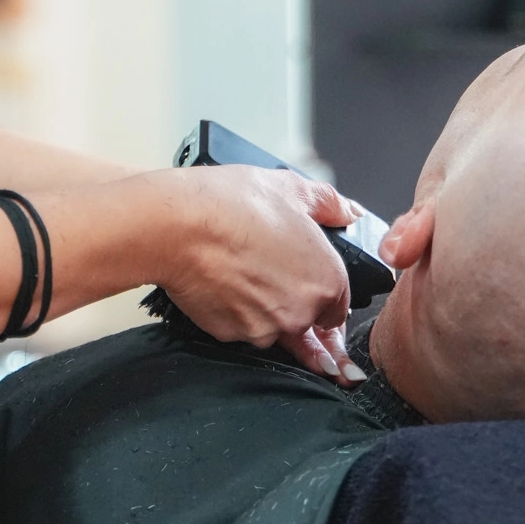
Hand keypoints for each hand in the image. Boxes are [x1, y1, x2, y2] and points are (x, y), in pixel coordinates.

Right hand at [157, 167, 366, 380]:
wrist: (175, 226)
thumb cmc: (230, 205)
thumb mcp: (290, 188)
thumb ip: (329, 203)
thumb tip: (349, 212)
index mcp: (327, 280)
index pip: (337, 307)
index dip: (320, 292)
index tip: (302, 281)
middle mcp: (302, 312)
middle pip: (305, 321)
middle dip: (290, 301)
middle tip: (264, 270)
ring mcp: (265, 328)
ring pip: (272, 328)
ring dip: (262, 310)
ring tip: (241, 271)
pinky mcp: (230, 335)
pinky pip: (240, 329)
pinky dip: (234, 313)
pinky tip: (223, 283)